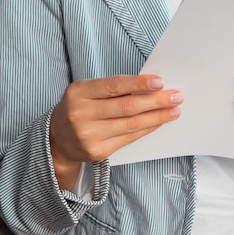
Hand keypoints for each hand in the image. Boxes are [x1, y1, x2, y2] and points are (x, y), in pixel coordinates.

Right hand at [50, 75, 182, 189]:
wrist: (57, 141)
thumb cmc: (80, 108)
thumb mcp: (88, 92)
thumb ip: (115, 89)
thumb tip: (152, 86)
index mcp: (78, 92)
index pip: (114, 86)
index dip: (138, 84)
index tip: (160, 82)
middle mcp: (80, 114)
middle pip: (127, 107)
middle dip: (156, 101)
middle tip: (176, 96)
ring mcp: (88, 135)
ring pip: (131, 124)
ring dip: (157, 116)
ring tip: (174, 110)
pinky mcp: (97, 151)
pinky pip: (129, 138)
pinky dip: (147, 128)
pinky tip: (159, 122)